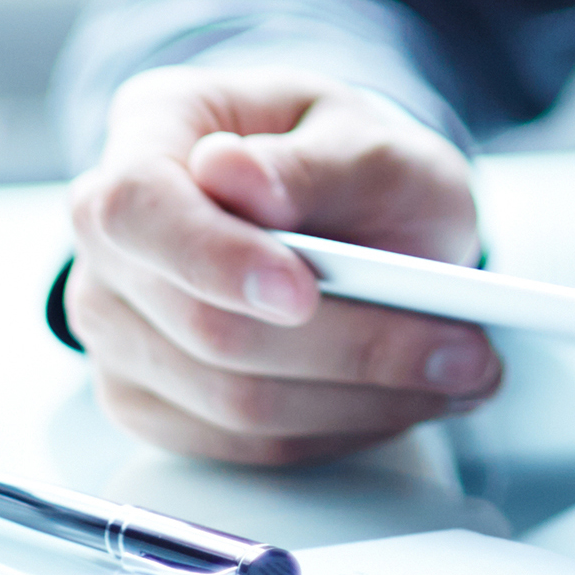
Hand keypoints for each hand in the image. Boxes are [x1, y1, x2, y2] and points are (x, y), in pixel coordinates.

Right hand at [60, 66, 497, 464]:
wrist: (356, 212)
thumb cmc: (352, 162)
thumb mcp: (369, 137)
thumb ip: (313, 160)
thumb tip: (232, 174)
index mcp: (151, 128)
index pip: (136, 205)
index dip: (211, 258)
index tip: (301, 291)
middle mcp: (113, 237)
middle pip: (198, 323)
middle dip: (345, 346)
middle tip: (461, 350)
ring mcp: (119, 327)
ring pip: (228, 400)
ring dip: (359, 399)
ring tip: (460, 373)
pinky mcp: (152, 400)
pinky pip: (242, 446)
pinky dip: (338, 428)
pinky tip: (403, 397)